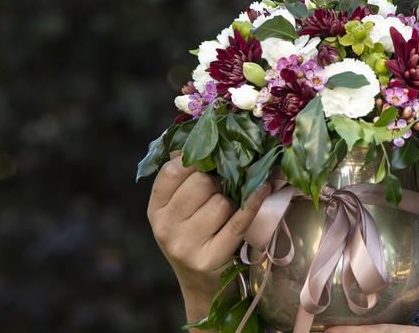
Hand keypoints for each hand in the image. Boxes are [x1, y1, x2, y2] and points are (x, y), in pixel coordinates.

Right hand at [147, 151, 271, 321]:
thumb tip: (203, 132)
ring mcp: (184, 246)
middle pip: (201, 183)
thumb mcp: (182, 208)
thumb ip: (187, 176)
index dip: (196, 161)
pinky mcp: (209, 259)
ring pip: (221, 202)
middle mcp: (164, 228)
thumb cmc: (198, 235)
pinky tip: (263, 189)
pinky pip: (238, 221)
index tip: (211, 160)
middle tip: (224, 190)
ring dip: (232, 203)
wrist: (205, 286)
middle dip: (219, 183)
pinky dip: (253, 203)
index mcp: (155, 209)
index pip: (173, 170)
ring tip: (228, 214)